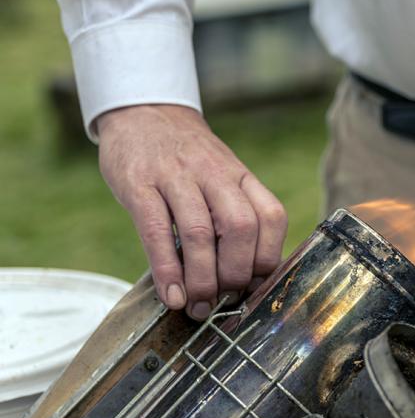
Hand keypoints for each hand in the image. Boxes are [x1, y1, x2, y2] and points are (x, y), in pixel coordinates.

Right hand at [97, 104, 286, 318]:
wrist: (143, 112)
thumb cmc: (188, 161)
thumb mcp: (223, 177)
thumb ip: (237, 215)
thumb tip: (250, 279)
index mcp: (241, 177)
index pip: (272, 217)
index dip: (268, 258)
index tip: (255, 287)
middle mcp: (214, 174)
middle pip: (241, 228)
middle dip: (236, 273)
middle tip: (223, 299)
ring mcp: (175, 176)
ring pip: (200, 232)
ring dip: (201, 279)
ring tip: (196, 306)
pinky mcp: (138, 183)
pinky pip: (156, 231)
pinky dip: (166, 269)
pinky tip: (172, 295)